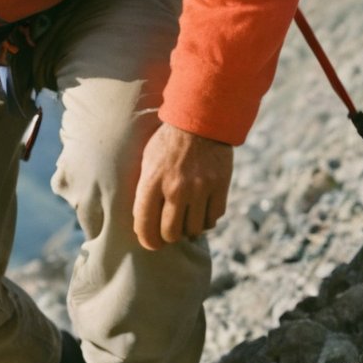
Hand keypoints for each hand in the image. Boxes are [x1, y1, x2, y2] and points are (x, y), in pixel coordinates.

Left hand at [133, 124, 233, 248]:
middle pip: (171, 233)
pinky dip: (207, 220)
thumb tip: (143, 220)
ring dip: (189, 229)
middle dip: (168, 237)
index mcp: (152, 181)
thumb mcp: (147, 161)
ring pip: (194, 229)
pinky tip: (201, 211)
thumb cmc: (167, 142)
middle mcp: (176, 188)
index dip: (147, 240)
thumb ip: (144, 191)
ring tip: (185, 220)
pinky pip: (213, 218)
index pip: (145, 225)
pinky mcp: (219, 186)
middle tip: (169, 233)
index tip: (151, 242)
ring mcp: (200, 188)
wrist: (200, 120)